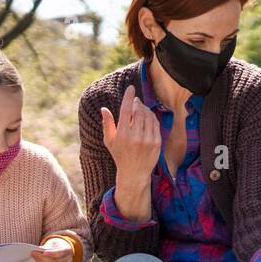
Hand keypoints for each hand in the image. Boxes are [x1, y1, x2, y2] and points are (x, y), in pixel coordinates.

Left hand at [32, 236, 73, 261]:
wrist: (62, 251)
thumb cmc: (56, 246)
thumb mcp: (53, 243)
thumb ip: (47, 246)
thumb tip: (38, 251)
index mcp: (67, 250)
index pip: (61, 253)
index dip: (52, 253)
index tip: (44, 252)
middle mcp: (67, 260)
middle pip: (55, 261)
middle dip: (43, 258)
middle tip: (33, 254)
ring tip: (34, 259)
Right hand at [100, 85, 160, 219]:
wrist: (134, 173)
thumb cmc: (120, 155)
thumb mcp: (109, 141)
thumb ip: (107, 124)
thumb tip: (104, 109)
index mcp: (122, 134)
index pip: (126, 110)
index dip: (129, 97)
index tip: (131, 88)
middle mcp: (135, 136)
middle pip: (138, 111)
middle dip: (137, 103)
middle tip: (135, 100)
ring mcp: (148, 140)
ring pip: (148, 116)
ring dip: (145, 108)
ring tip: (141, 108)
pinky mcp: (157, 143)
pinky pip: (155, 124)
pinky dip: (152, 117)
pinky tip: (148, 116)